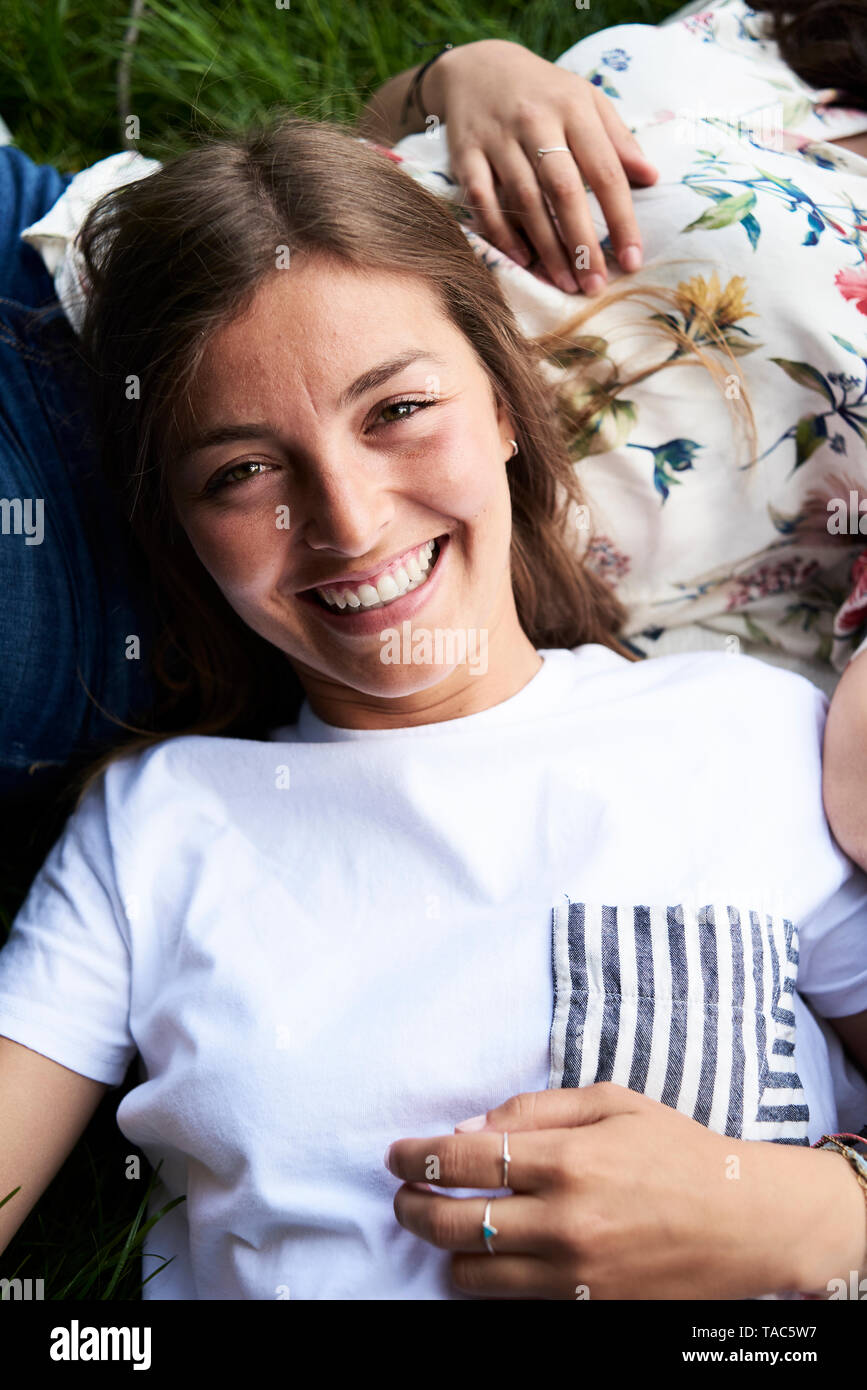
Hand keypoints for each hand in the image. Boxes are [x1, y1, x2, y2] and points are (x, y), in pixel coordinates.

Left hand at [384, 1082, 865, 1298]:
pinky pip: (510, 1301)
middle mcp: (565, 1221)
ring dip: (443, 1247)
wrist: (746, 1222)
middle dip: (412, 1205)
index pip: (464, 1159)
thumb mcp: (612, 1103)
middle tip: (404, 1193)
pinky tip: (486, 1255)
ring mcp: (574, 1274)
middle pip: (452, 1222)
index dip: (417, 1156)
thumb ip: (535, 1111)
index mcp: (570, 1160)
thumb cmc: (678, 1150)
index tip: (397, 1154)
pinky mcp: (587, 1307)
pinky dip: (485, 1279)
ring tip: (443, 1224)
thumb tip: (469, 1127)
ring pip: (470, 1272)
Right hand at [425, 39, 658, 295]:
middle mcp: (535, 122)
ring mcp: (498, 138)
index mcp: (573, 109)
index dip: (621, 218)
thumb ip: (618, 139)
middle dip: (582, 242)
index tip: (632, 259)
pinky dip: (501, 232)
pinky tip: (521, 260)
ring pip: (525, 200)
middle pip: (563, 190)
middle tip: (595, 285)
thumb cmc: (544, 93)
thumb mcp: (586, 101)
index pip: (604, 170)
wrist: (478, 67)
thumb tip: (651, 177)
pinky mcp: (465, 153)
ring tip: (565, 282)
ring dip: (546, 247)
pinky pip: (482, 199)